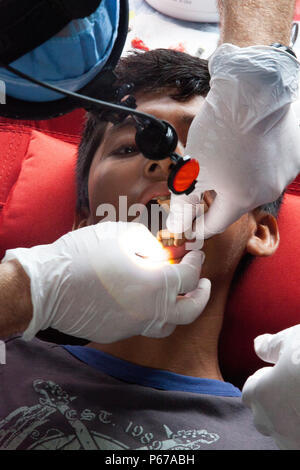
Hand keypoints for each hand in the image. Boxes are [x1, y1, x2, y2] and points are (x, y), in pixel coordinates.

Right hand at [3, 222, 210, 342]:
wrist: (47, 286)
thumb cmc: (82, 256)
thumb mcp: (120, 235)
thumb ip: (149, 244)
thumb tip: (162, 254)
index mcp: (155, 285)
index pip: (189, 276)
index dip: (196, 262)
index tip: (195, 254)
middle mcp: (150, 311)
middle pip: (190, 310)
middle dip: (202, 295)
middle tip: (203, 283)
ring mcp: (134, 326)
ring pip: (169, 324)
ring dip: (179, 309)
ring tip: (177, 295)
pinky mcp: (119, 332)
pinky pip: (145, 325)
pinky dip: (153, 313)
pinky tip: (144, 299)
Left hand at [167, 44, 299, 238]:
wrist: (253, 88)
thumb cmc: (222, 128)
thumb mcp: (193, 168)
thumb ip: (185, 201)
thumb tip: (178, 224)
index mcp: (242, 199)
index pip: (217, 223)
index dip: (200, 225)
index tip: (191, 226)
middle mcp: (268, 191)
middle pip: (236, 202)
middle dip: (217, 196)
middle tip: (202, 183)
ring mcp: (285, 172)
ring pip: (254, 182)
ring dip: (238, 175)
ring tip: (225, 154)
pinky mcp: (295, 152)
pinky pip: (271, 163)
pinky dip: (256, 159)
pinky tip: (246, 143)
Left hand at [242, 325, 299, 449]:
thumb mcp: (290, 340)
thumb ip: (270, 347)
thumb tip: (258, 345)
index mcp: (262, 395)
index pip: (249, 394)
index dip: (262, 381)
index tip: (276, 372)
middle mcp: (274, 422)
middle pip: (263, 417)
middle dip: (272, 404)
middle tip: (292, 386)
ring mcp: (294, 438)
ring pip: (284, 433)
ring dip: (290, 420)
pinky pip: (298, 441)